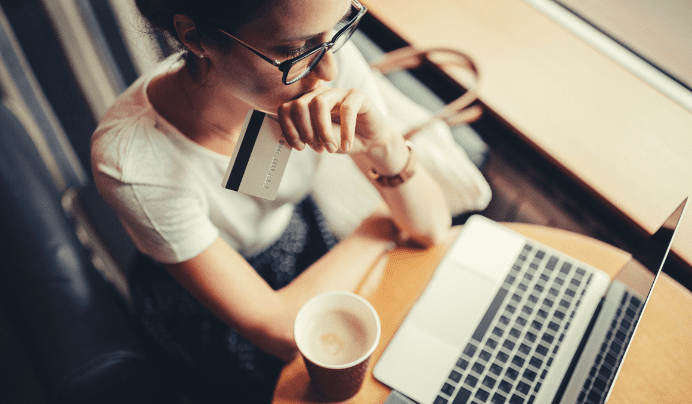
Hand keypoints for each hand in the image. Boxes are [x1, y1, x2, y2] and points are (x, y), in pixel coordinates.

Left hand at [277, 85, 391, 153]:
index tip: (299, 147)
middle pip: (299, 105)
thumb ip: (307, 134)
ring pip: (319, 103)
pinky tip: (346, 145)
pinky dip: (345, 131)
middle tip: (318, 148)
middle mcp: (320, 93)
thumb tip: (294, 137)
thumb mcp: (320, 140)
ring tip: (331, 147)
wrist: (370, 141)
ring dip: (322, 130)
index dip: (289, 129)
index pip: (286, 108)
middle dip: (306, 132)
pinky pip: (347, 109)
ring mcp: (338, 91)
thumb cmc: (343, 139)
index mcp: (307, 103)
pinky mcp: (358, 94)